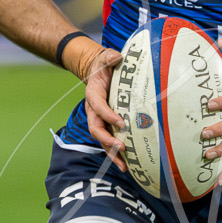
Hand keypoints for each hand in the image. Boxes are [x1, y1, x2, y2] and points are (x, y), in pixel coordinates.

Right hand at [78, 44, 127, 169]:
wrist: (99, 72)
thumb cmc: (104, 65)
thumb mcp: (106, 57)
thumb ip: (110, 57)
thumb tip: (117, 56)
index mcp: (93, 94)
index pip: (97, 106)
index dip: (107, 115)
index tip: (121, 122)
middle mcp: (94, 110)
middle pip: (97, 129)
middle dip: (108, 140)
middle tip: (122, 148)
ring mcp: (100, 120)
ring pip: (102, 140)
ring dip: (112, 153)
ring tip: (125, 166)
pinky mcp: (107, 125)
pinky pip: (110, 141)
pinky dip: (117, 154)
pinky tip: (128, 165)